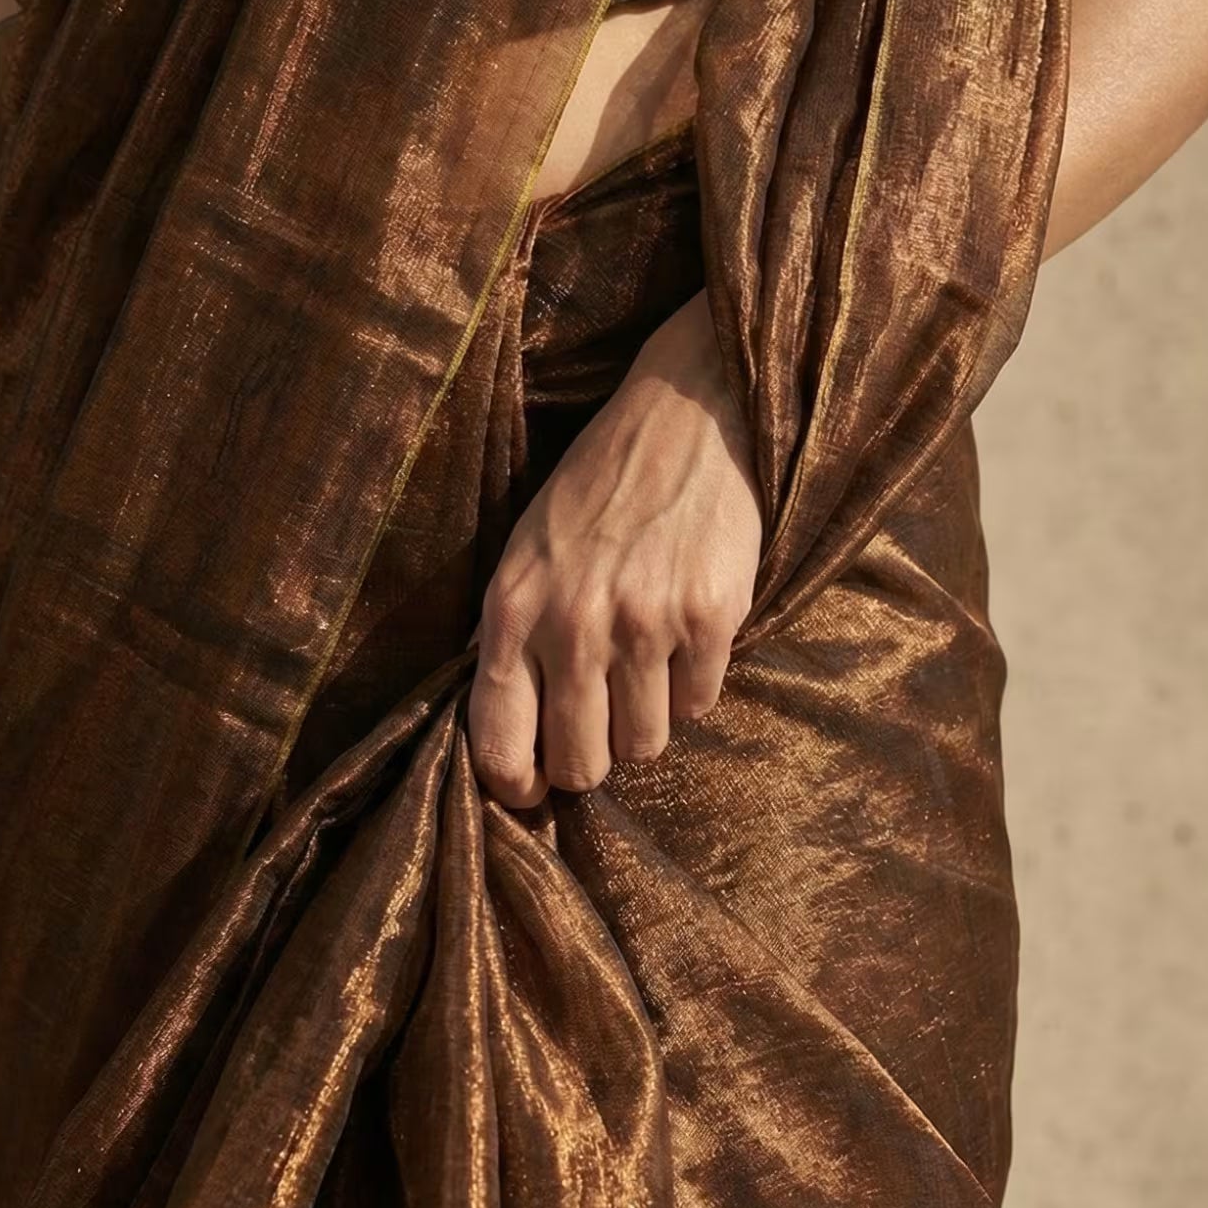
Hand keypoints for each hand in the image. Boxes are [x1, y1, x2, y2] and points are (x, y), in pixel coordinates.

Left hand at [469, 290, 761, 806]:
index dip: (515, 786)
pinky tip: (685, 640)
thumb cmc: (596, 494)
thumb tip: (513, 742)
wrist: (685, 416)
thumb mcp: (525, 555)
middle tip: (602, 732)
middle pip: (581, 764)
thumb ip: (514, 639)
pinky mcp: (709, 617)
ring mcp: (644, 623)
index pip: (498, 742)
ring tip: (645, 671)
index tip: (532, 791)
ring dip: (646, 724)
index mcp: (512, 610)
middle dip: (590, 762)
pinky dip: (694, 688)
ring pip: (645, 745)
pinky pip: (699, 706)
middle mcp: (572, 624)